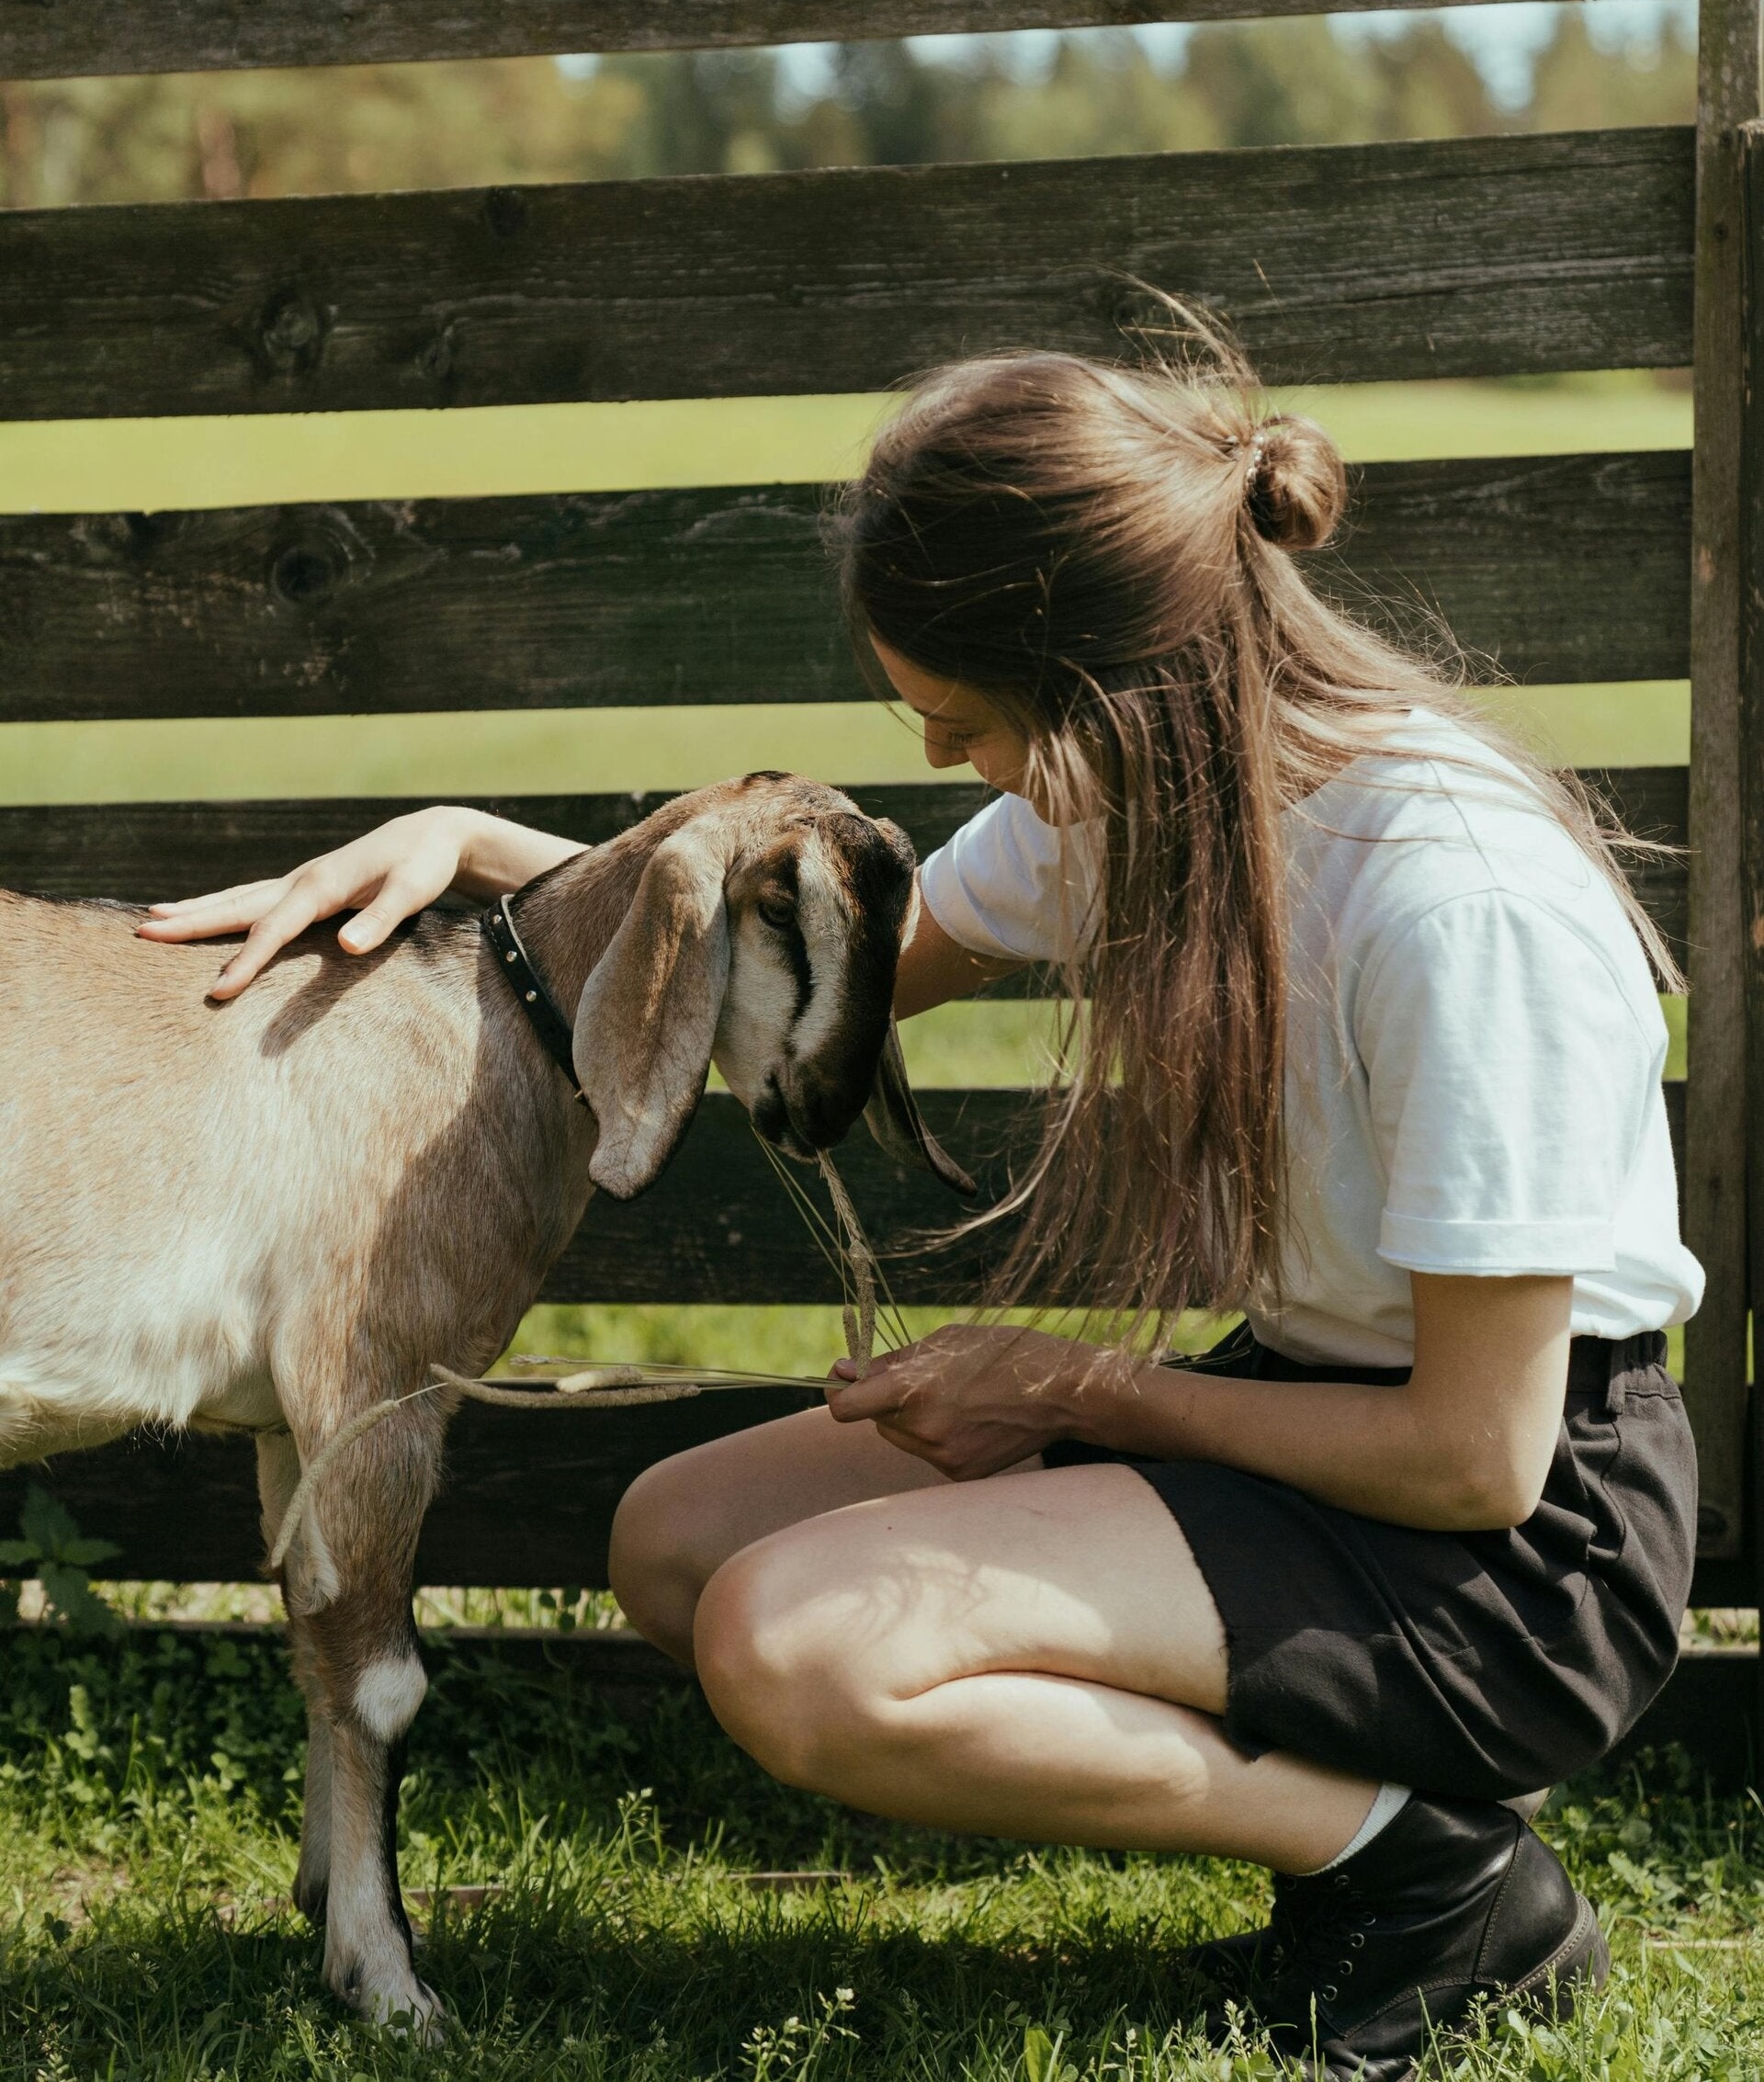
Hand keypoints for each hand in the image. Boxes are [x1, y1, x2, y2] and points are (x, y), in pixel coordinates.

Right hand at [137, 805, 482, 999]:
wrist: (430, 834)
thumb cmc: (422, 865)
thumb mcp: (411, 892)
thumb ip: (381, 920)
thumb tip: (347, 946)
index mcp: (322, 885)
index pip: (275, 928)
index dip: (247, 960)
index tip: (219, 990)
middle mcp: (302, 880)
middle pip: (237, 905)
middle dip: (191, 923)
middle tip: (143, 935)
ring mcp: (300, 881)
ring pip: (238, 897)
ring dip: (196, 911)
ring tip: (153, 921)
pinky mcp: (306, 885)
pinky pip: (253, 898)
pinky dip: (222, 905)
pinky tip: (203, 913)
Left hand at [826, 1323, 1103, 1480]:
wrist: (1062, 1393)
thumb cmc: (1003, 1354)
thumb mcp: (945, 1342)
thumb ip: (890, 1361)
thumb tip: (841, 1371)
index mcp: (916, 1390)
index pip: (847, 1408)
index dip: (838, 1394)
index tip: (842, 1382)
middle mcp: (925, 1429)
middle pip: (876, 1421)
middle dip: (886, 1401)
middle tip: (923, 1381)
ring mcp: (943, 1457)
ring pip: (901, 1438)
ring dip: (910, 1419)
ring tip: (955, 1398)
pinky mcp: (960, 1474)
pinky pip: (928, 1452)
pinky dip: (936, 1436)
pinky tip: (970, 1419)